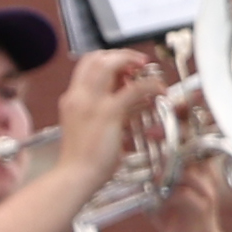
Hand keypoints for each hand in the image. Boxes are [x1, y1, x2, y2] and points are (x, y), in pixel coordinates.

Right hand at [49, 48, 158, 198]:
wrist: (75, 176)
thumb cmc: (83, 159)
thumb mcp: (91, 127)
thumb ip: (109, 110)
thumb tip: (133, 100)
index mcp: (72, 100)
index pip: (87, 65)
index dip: (109, 60)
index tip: (125, 68)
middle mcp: (78, 96)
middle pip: (96, 58)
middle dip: (121, 55)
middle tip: (138, 65)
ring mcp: (91, 102)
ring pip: (111, 64)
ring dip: (133, 62)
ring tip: (148, 72)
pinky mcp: (107, 112)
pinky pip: (134, 88)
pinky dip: (150, 85)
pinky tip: (159, 90)